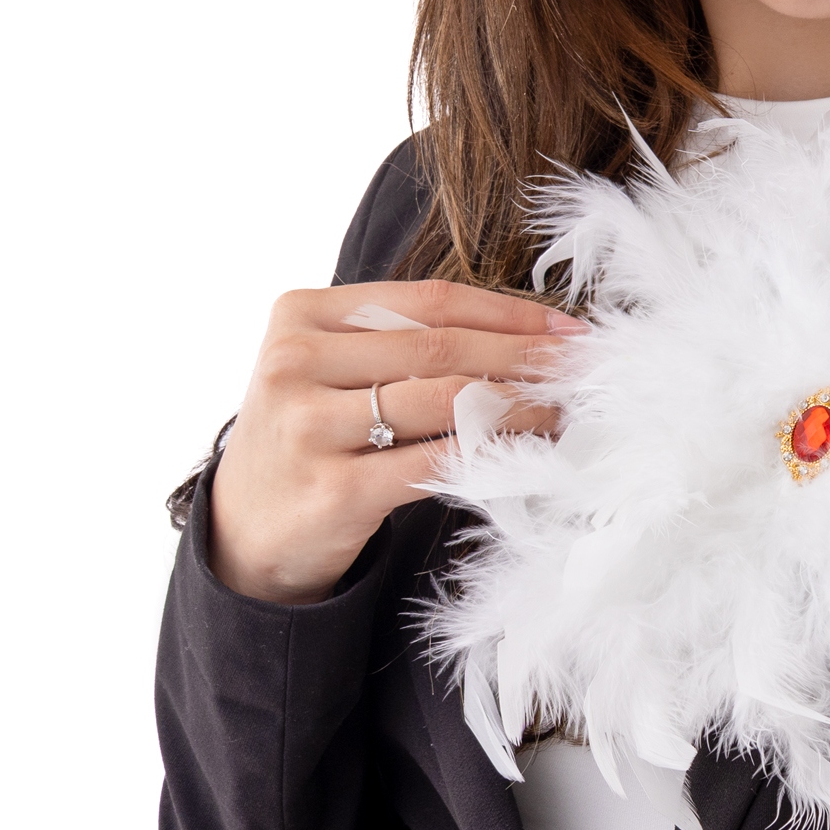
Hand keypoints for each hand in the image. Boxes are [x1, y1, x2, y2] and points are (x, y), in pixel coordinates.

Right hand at [208, 280, 583, 604]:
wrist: (248, 528)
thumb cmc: (312, 434)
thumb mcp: (335, 368)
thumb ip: (405, 341)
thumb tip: (528, 333)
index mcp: (300, 314)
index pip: (428, 301)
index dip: (507, 312)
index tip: (565, 329)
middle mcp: (295, 363)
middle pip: (441, 348)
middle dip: (523, 357)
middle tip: (580, 366)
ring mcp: (308, 427)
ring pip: (446, 401)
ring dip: (519, 404)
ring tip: (562, 406)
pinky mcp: (333, 489)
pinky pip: (436, 462)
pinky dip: (493, 453)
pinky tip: (528, 451)